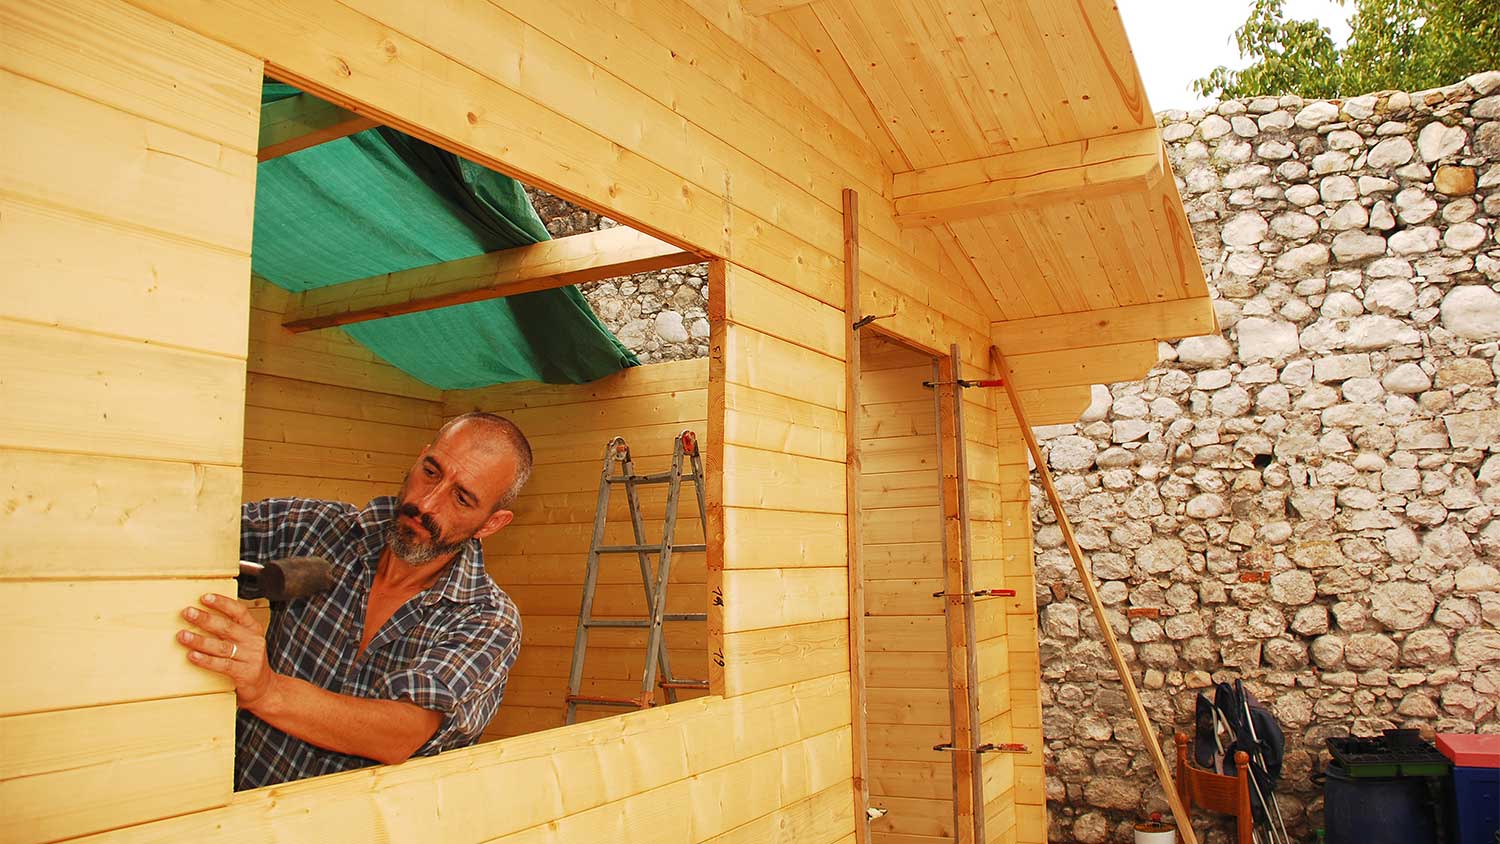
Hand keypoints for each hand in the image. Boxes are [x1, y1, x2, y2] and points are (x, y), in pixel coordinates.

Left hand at [177, 593, 277, 708]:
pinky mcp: (245, 673)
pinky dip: (206, 660)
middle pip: (227, 627)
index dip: (223, 603)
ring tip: (182, 635)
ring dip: (200, 640)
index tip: (205, 597)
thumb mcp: (245, 642)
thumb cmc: (247, 662)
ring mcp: (250, 658)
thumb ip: (230, 631)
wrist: (265, 688)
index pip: (239, 611)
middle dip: (205, 618)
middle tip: (187, 612)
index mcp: (254, 629)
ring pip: (222, 646)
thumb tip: (201, 617)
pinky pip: (222, 665)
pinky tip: (192, 655)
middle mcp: (254, 641)